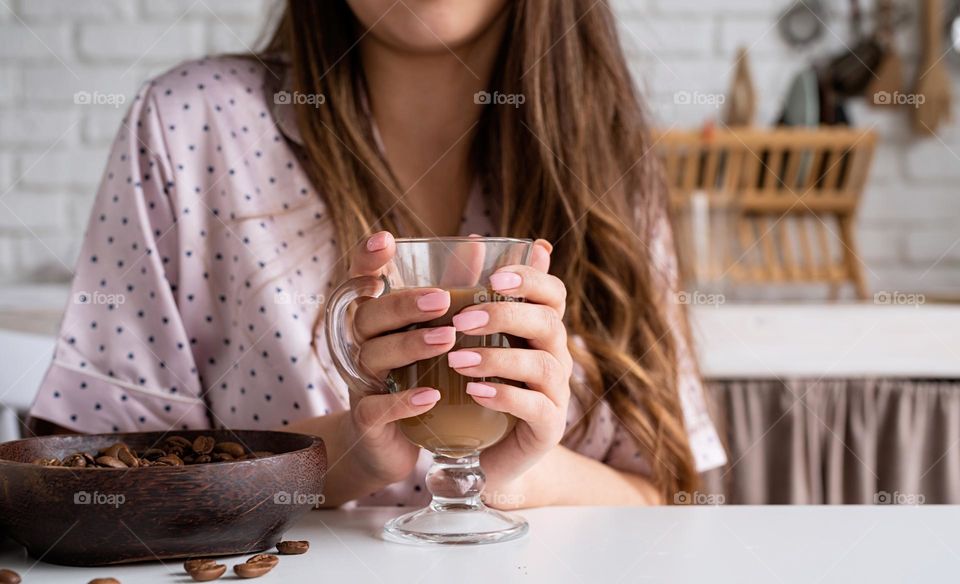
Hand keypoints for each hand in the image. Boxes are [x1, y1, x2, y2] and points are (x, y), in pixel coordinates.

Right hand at [334, 231, 456, 485]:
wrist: (393, 443)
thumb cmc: (416, 375)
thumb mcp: (433, 329)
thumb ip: (454, 286)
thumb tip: (479, 241)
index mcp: (375, 318)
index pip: (359, 280)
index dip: (367, 259)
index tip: (385, 239)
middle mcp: (361, 345)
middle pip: (368, 315)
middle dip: (404, 304)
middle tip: (442, 299)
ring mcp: (361, 382)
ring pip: (373, 356)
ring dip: (409, 346)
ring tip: (447, 339)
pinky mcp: (367, 420)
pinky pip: (377, 408)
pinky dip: (403, 402)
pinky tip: (431, 396)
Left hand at [445, 240, 571, 505]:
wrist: (484, 454)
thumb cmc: (475, 387)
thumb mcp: (471, 339)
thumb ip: (473, 293)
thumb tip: (472, 238)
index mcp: (540, 330)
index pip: (554, 293)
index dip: (531, 279)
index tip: (494, 276)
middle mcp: (556, 357)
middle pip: (549, 324)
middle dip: (506, 316)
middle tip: (461, 319)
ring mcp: (557, 395)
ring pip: (543, 367)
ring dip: (499, 359)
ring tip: (457, 359)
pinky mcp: (548, 428)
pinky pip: (536, 408)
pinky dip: (505, 397)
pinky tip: (474, 392)